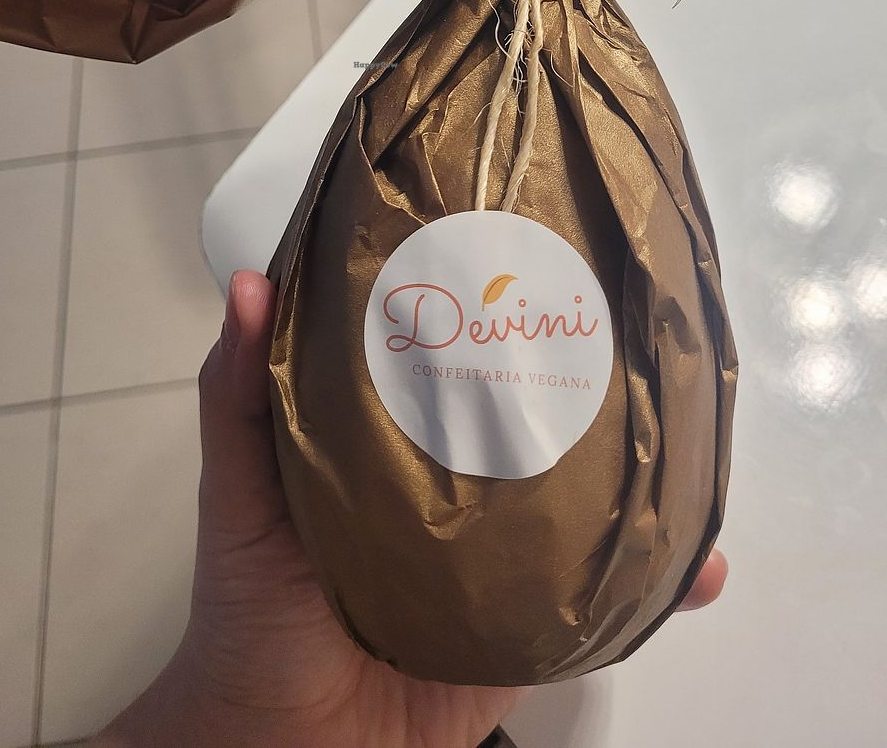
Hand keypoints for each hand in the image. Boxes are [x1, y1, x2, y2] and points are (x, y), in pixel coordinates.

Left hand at [94, 269, 727, 747]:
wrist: (290, 743)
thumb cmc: (250, 608)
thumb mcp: (236, 487)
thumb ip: (237, 394)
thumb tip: (248, 285)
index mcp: (389, 429)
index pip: (446, 349)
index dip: (484, 297)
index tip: (530, 240)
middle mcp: (452, 476)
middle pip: (524, 411)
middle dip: (579, 369)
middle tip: (628, 317)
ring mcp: (497, 548)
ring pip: (581, 494)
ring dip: (639, 465)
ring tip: (689, 421)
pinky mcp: (527, 619)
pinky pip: (603, 596)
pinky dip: (662, 582)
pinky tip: (703, 561)